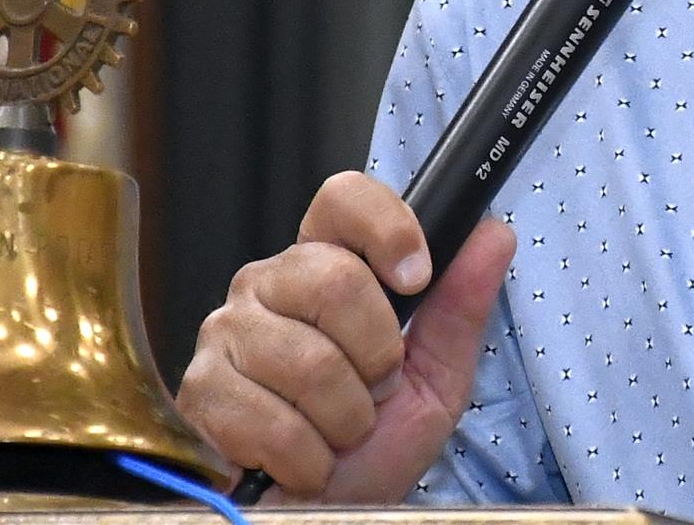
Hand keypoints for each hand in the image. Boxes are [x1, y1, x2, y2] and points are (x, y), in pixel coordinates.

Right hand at [176, 171, 515, 503]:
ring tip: (338, 431)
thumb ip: (461, 306)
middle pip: (335, 279)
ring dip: (345, 417)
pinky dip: (305, 455)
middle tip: (375, 388)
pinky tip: (303, 459)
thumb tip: (492, 235)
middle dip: (376, 353)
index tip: (415, 278)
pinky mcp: (200, 392)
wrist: (327, 514)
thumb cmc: (377, 444)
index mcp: (326, 262)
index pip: (344, 199)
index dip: (385, 229)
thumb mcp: (436, 375)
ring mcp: (226, 333)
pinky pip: (268, 419)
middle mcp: (268, 283)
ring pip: (309, 359)